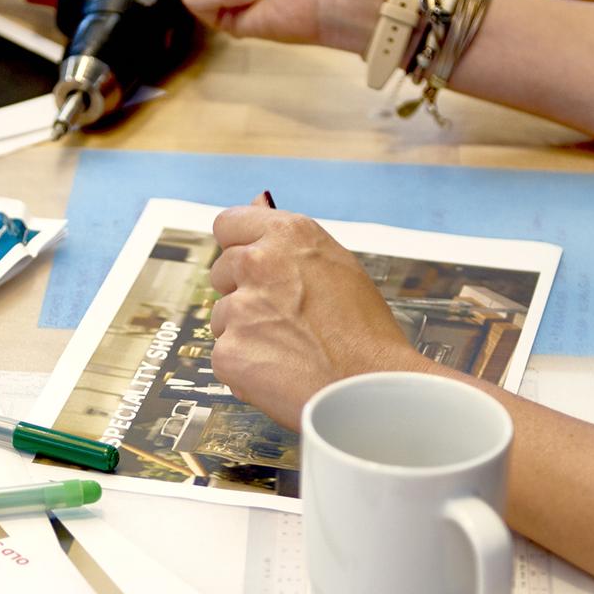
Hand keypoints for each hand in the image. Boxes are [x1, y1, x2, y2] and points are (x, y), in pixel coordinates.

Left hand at [208, 199, 418, 429]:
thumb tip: (256, 204)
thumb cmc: (365, 332)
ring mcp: (240, 308)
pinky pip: (224, 355)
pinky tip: (280, 373)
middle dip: (242, 292)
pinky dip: (244, 367)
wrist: (371, 389)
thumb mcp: (337, 266)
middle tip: (282, 317)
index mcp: (288, 235)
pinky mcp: (228, 351)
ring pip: (222, 316)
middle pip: (222, 271)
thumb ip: (290, 243)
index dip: (239, 246)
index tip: (247, 264)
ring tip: (289, 350)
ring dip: (244, 332)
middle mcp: (259, 263)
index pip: (229, 224)